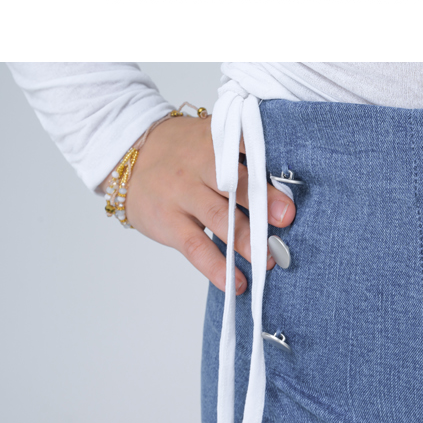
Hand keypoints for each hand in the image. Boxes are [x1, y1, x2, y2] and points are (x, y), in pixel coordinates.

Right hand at [120, 112, 295, 285]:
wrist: (129, 159)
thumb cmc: (182, 152)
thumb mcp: (209, 140)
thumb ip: (243, 155)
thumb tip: (287, 188)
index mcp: (217, 140)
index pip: (247, 147)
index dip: (270, 163)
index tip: (293, 179)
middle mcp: (200, 164)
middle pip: (235, 183)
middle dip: (262, 202)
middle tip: (287, 220)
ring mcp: (182, 194)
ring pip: (218, 217)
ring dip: (245, 240)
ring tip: (267, 260)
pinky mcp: (169, 222)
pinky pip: (195, 247)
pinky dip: (216, 267)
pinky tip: (235, 282)